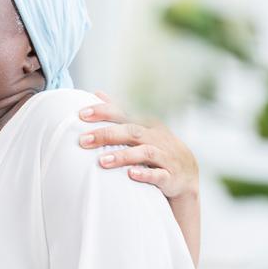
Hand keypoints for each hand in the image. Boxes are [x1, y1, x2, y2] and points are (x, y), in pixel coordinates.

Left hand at [78, 92, 199, 203]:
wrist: (186, 172)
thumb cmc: (156, 146)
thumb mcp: (140, 125)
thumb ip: (119, 110)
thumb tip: (98, 93)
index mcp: (145, 124)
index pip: (123, 113)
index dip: (103, 112)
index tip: (81, 114)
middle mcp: (155, 137)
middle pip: (130, 131)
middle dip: (106, 135)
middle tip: (83, 140)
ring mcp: (164, 156)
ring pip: (144, 152)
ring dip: (123, 156)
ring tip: (101, 161)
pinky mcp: (170, 175)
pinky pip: (159, 174)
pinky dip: (145, 174)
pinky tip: (131, 175)